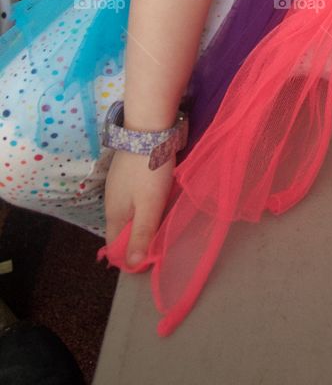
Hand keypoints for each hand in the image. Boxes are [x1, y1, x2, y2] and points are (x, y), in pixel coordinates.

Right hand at [104, 147, 175, 264]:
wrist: (147, 127)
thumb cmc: (150, 170)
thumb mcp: (150, 205)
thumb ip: (142, 234)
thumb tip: (132, 265)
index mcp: (114, 214)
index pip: (113, 245)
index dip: (128, 256)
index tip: (148, 260)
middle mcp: (111, 201)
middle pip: (120, 229)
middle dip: (135, 239)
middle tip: (157, 243)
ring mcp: (117, 184)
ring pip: (126, 212)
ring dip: (139, 220)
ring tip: (159, 222)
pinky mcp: (126, 171)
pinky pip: (131, 196)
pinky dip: (141, 203)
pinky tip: (155, 199)